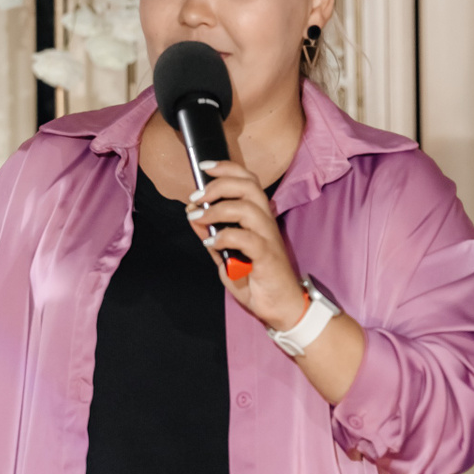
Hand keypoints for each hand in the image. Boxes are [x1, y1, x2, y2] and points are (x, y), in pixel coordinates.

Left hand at [189, 159, 305, 330]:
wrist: (281, 306)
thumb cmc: (255, 277)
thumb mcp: (225, 254)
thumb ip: (211, 234)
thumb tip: (192, 214)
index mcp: (257, 216)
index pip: (248, 181)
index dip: (227, 169)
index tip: (204, 167)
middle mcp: (265, 222)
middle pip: (249, 187)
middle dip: (218, 185)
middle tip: (196, 197)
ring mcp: (268, 238)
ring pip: (247, 209)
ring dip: (217, 210)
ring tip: (198, 218)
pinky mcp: (268, 257)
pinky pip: (247, 238)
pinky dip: (225, 236)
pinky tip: (211, 242)